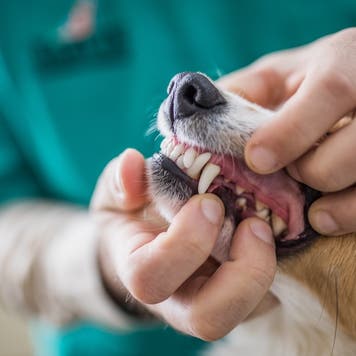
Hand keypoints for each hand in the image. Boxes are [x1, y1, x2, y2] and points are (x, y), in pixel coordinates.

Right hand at [90, 148, 275, 339]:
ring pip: (246, 312)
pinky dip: (281, 264)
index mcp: (142, 271)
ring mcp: (213, 300)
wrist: (153, 240)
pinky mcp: (243, 295)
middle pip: (208, 319)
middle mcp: (179, 299)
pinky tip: (278, 229)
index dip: (184, 244)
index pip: (151, 278)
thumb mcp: (119, 193)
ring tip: (264, 226)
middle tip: (253, 224)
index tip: (208, 203)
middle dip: (238, 272)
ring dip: (264, 269)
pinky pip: (270, 294)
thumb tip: (132, 164)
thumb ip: (121, 180)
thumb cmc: (135, 217)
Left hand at [219, 28, 355, 235]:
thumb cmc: (308, 81)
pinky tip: (325, 217)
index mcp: (344, 62)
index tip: (256, 159)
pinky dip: (349, 216)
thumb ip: (244, 91)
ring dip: (333, 200)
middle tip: (291, 172)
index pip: (330, 92)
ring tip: (309, 205)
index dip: (290, 132)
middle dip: (313, 170)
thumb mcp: (277, 75)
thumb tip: (196, 117)